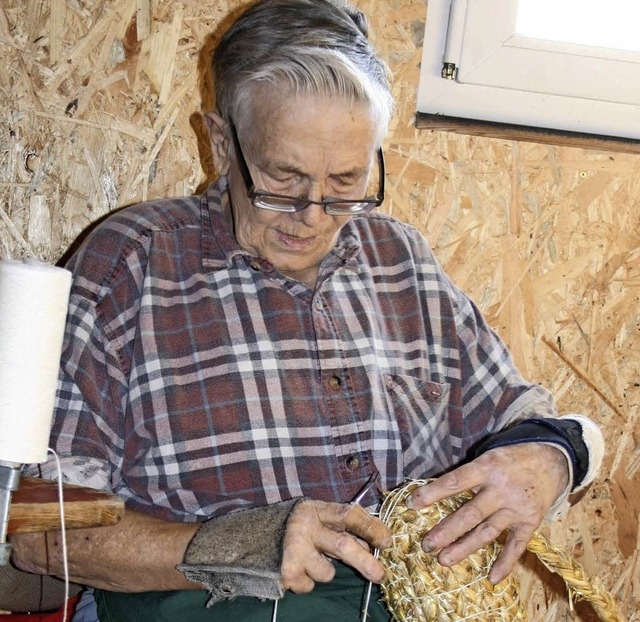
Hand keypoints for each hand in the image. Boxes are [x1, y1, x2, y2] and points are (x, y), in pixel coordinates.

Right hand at [280, 499, 391, 592]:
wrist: (261, 537)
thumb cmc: (305, 529)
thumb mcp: (324, 521)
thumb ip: (347, 530)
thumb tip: (378, 545)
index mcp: (319, 510)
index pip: (349, 514)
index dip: (370, 527)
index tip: (387, 541)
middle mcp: (306, 525)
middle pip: (342, 545)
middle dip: (365, 562)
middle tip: (380, 575)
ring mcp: (294, 547)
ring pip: (327, 572)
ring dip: (328, 572)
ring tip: (316, 561)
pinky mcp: (286, 569)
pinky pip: (310, 585)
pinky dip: (309, 582)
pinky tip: (301, 570)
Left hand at [406, 443, 568, 582]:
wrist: (551, 460)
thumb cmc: (510, 459)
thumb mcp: (488, 456)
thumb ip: (467, 474)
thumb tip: (435, 491)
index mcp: (486, 467)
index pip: (454, 482)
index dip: (432, 493)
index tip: (412, 504)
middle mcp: (501, 489)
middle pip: (470, 513)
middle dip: (446, 530)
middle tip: (427, 544)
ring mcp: (517, 507)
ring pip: (488, 531)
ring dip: (465, 547)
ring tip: (444, 560)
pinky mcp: (531, 522)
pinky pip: (517, 546)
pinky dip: (506, 563)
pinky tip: (492, 578)